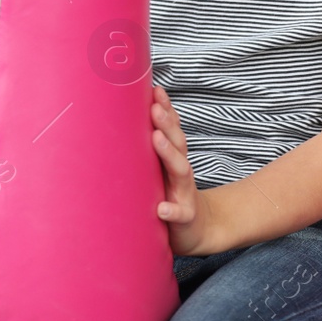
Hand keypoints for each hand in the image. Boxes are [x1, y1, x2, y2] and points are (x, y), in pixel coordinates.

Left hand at [151, 85, 213, 256]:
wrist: (198, 230)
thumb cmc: (171, 195)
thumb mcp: (162, 170)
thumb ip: (150, 149)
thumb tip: (123, 121)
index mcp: (173, 159)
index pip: (171, 130)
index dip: (166, 110)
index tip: (155, 90)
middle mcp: (180, 172)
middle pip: (177, 144)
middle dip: (167, 124)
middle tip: (154, 107)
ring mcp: (184, 194)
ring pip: (180, 171)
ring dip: (169, 154)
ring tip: (156, 139)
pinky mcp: (185, 218)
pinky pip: (179, 214)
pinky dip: (172, 211)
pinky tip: (162, 209)